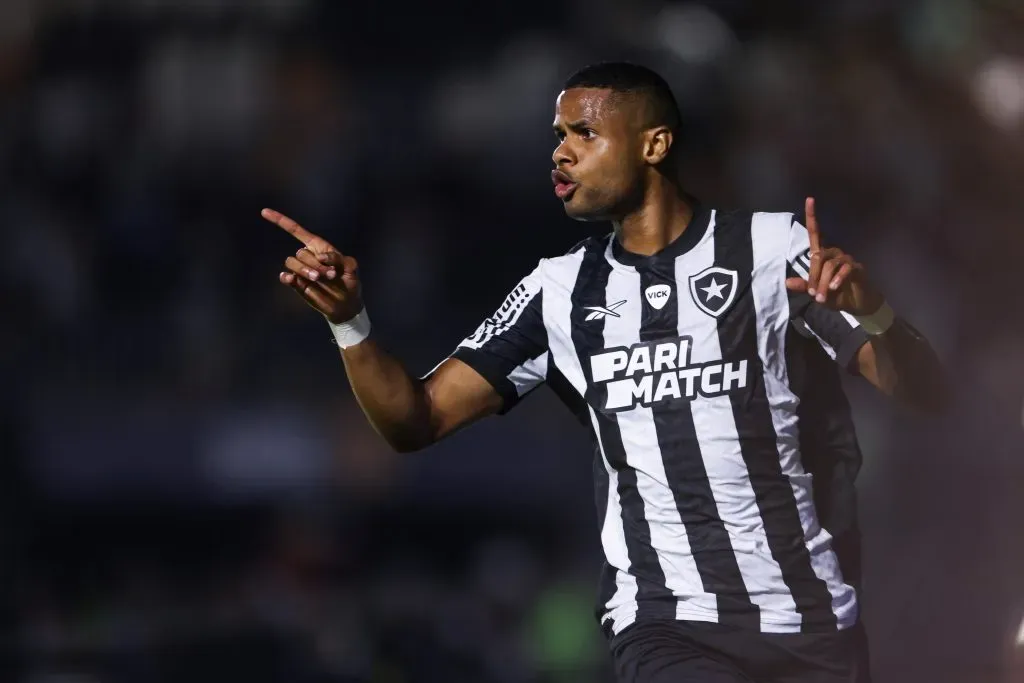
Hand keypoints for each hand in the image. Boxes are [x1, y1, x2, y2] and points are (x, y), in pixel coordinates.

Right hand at [263, 208, 363, 323]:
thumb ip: (339, 258)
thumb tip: (320, 256)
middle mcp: (308, 257)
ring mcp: (301, 271)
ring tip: (318, 279)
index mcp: (319, 247)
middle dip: (315, 263)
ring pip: (292, 263)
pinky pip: (285, 277)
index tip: (264, 212)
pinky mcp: (297, 284)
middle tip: (330, 275)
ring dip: (305, 270)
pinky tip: (292, 280)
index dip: (281, 221)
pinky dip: (286, 277)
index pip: (297, 231)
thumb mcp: (351, 267)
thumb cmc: (350, 283)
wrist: (347, 305)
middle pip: (300, 253)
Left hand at [785, 197, 883, 314]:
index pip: (815, 232)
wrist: (856, 304)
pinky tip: (834, 287)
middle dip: (812, 277)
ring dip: (823, 282)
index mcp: (822, 255)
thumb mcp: (815, 292)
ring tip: (821, 297)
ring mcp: (846, 259)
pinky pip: (844, 269)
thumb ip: (803, 286)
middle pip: (818, 257)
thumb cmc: (835, 295)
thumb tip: (787, 282)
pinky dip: (837, 279)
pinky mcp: (856, 267)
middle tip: (812, 294)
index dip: (812, 216)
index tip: (809, 199)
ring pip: (829, 265)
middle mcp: (834, 253)